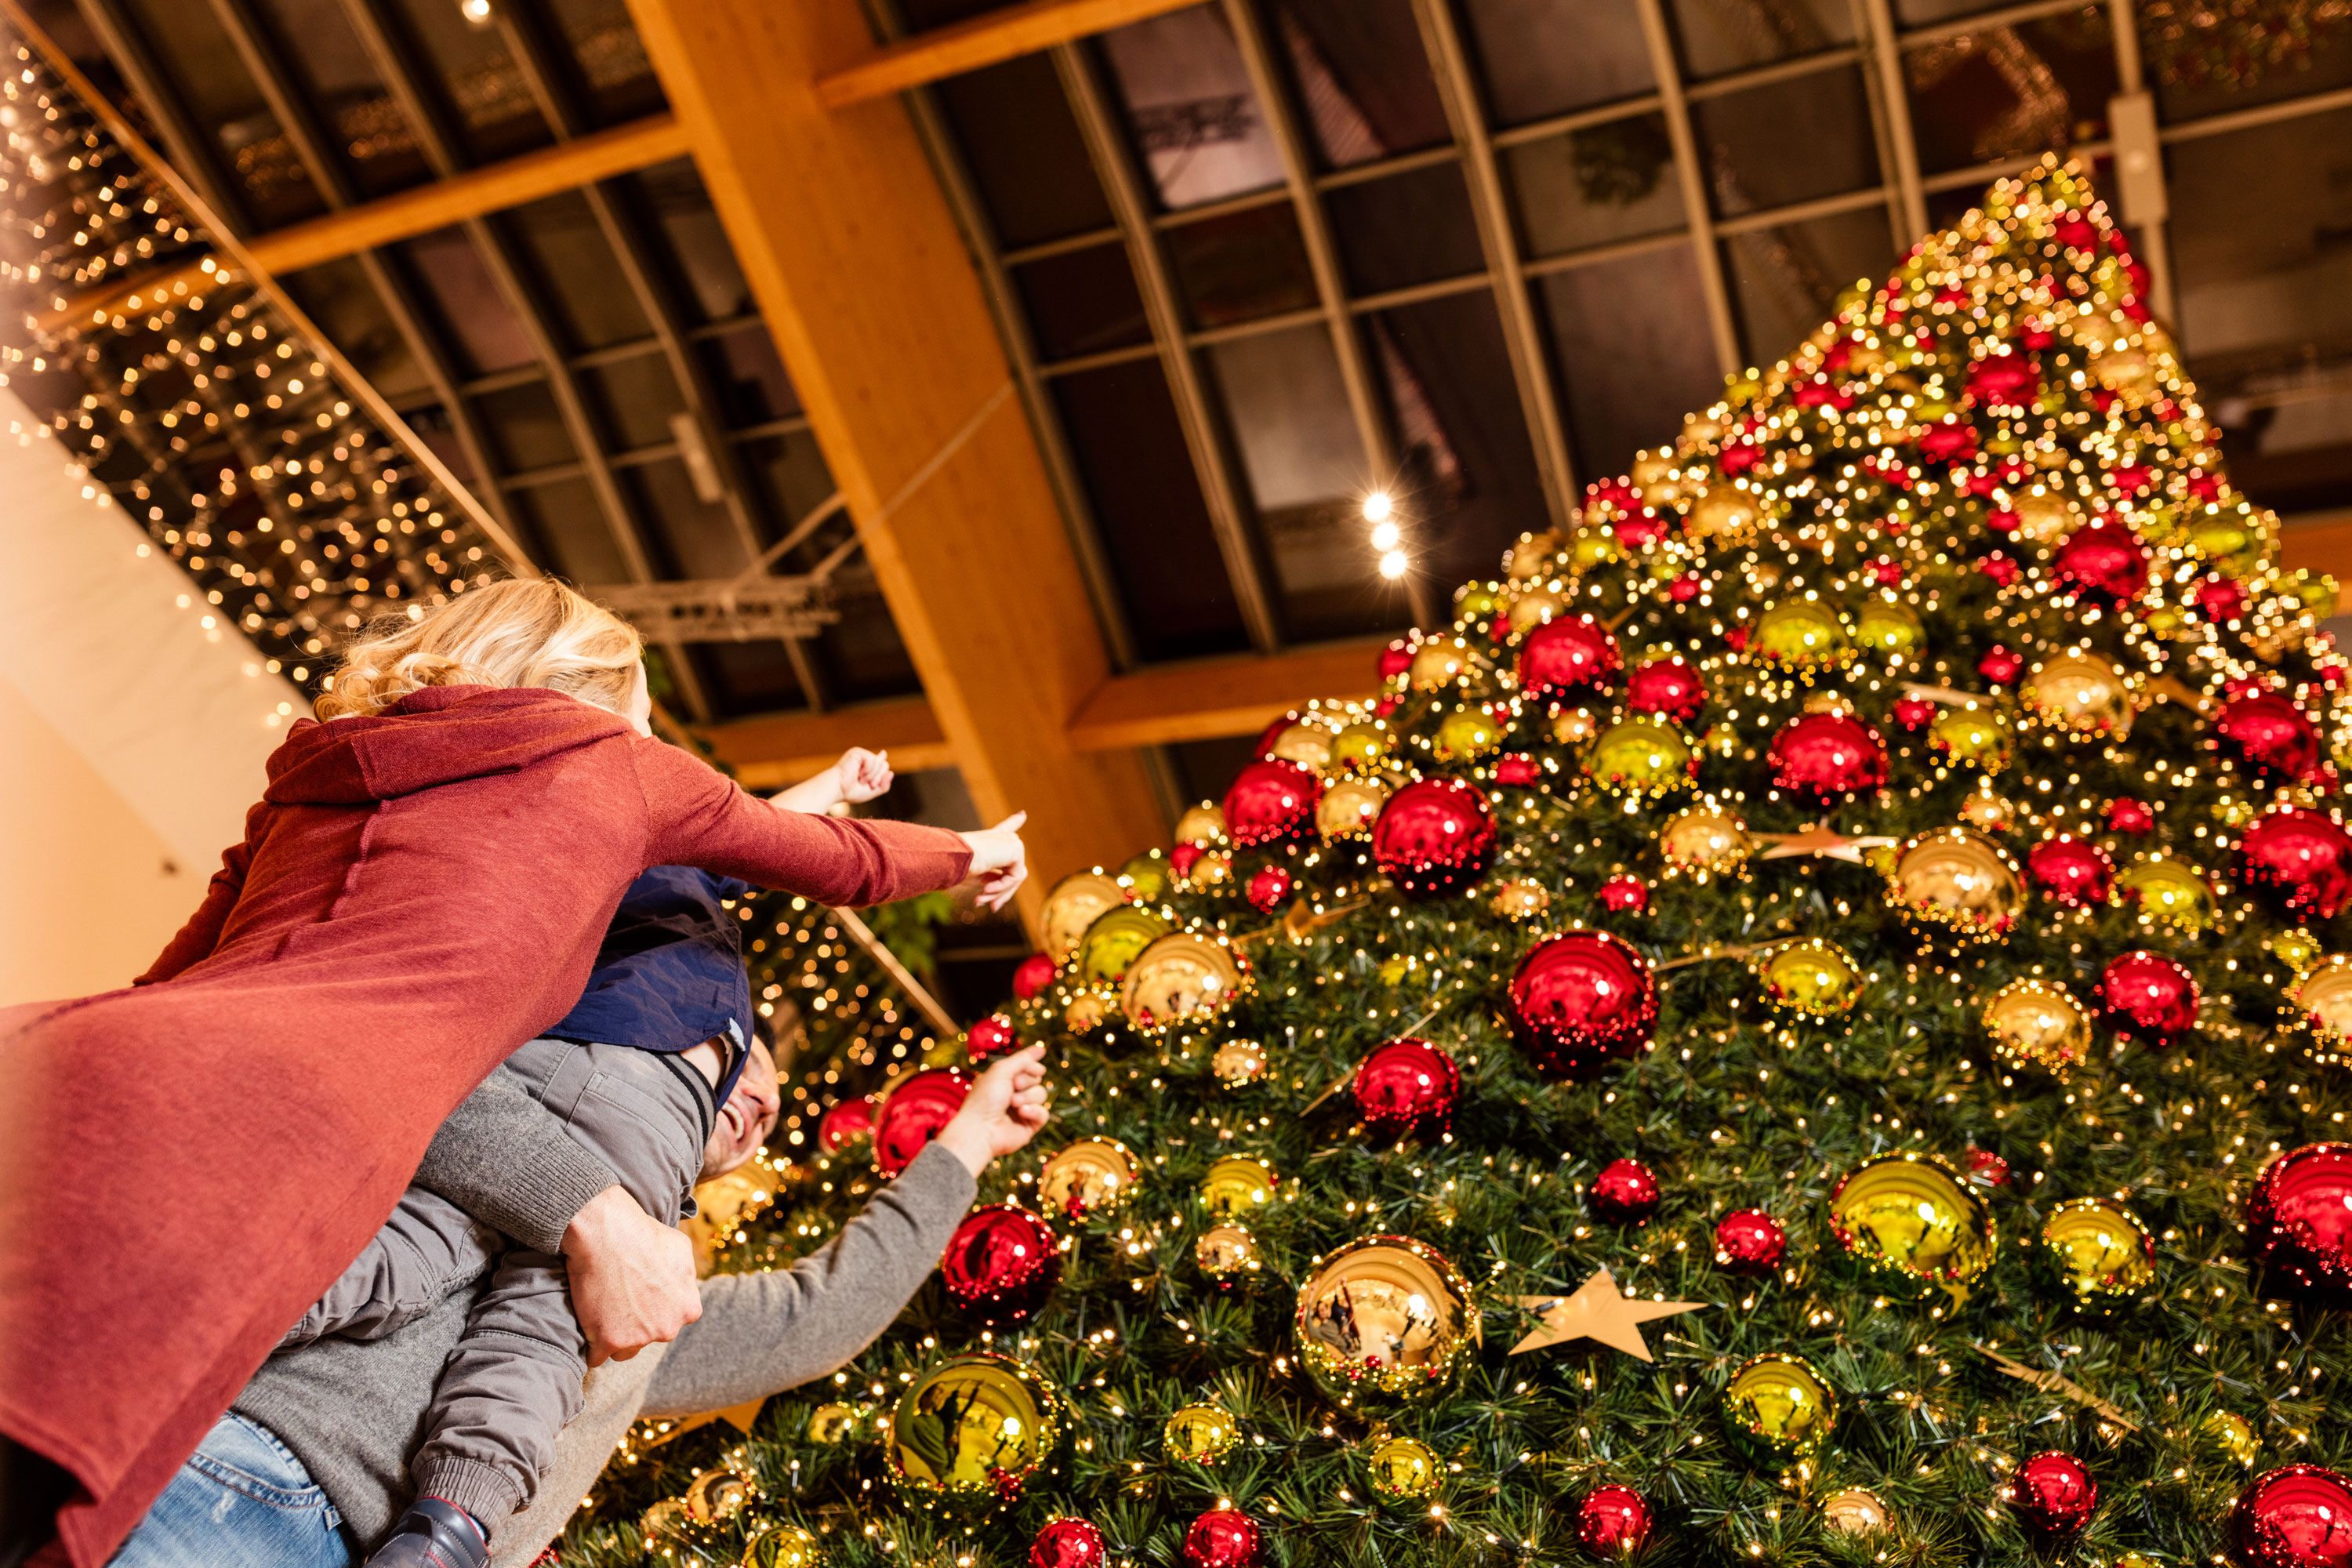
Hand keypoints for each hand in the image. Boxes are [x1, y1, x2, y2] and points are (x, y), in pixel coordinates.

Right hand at [560, 1185, 700, 1364]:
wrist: (607, 1234)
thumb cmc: (643, 1235)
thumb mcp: (681, 1249)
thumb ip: (686, 1276)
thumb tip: (684, 1286)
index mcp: (688, 1309)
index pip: (670, 1321)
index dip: (652, 1310)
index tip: (637, 1298)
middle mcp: (668, 1328)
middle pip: (648, 1338)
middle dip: (634, 1324)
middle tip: (617, 1299)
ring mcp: (639, 1338)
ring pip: (624, 1350)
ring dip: (612, 1337)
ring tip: (600, 1310)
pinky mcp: (609, 1342)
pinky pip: (597, 1357)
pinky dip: (590, 1345)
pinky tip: (587, 1325)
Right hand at [834, 747, 892, 803]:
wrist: (837, 789)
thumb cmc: (850, 792)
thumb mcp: (871, 791)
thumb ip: (883, 785)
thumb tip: (891, 773)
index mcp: (864, 767)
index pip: (878, 761)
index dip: (881, 759)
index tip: (883, 754)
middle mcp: (863, 759)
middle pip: (884, 765)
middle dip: (879, 778)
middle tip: (869, 784)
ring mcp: (861, 754)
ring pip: (880, 763)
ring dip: (873, 776)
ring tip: (861, 780)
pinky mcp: (858, 752)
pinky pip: (872, 760)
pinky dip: (868, 771)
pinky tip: (858, 774)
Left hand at [934, 1043, 1049, 1176]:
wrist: (981, 1129)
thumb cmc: (985, 1099)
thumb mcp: (1001, 1071)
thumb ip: (1022, 1059)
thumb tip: (1041, 1049)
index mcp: (1003, 1080)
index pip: (1026, 1067)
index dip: (1032, 1064)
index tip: (1038, 1061)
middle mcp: (1012, 1094)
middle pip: (1036, 1079)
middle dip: (1027, 1081)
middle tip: (1014, 1086)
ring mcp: (1021, 1109)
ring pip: (1041, 1094)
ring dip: (1028, 1096)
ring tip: (1013, 1103)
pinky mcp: (1029, 1125)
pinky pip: (1043, 1113)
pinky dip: (1034, 1111)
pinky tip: (1021, 1113)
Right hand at [958, 811, 1027, 912]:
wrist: (952, 857)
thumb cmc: (956, 866)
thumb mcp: (977, 876)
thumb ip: (994, 879)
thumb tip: (1007, 893)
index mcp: (989, 839)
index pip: (1004, 829)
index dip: (1014, 821)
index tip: (1022, 814)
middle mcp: (1002, 837)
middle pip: (1011, 871)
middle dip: (1001, 892)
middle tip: (991, 908)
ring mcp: (1011, 842)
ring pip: (1015, 877)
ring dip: (999, 892)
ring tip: (981, 898)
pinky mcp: (1016, 849)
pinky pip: (1015, 877)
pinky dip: (1002, 887)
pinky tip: (986, 888)